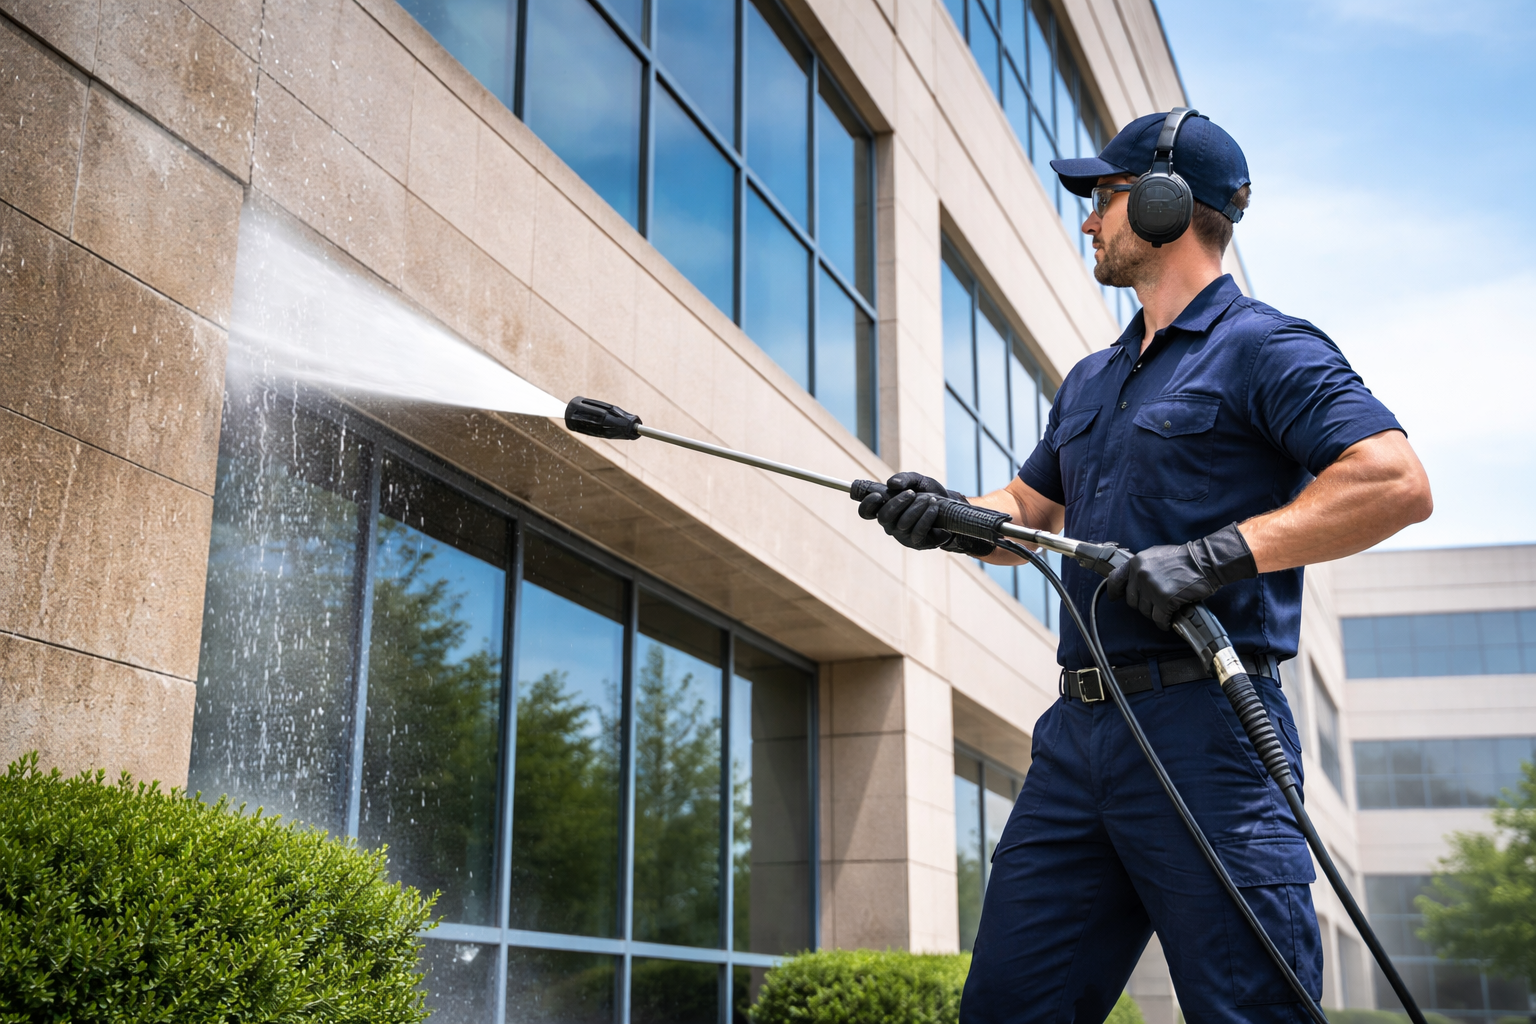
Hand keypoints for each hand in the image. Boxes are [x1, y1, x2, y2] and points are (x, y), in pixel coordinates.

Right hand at [858, 472, 994, 555]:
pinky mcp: (917, 543)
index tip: (878, 495)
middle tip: (912, 493)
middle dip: (898, 503)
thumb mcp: (917, 480)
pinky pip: (918, 531)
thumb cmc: (929, 493)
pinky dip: (927, 516)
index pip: (866, 512)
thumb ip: (904, 478)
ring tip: (930, 499)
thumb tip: (892, 484)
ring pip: (903, 524)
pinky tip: (935, 507)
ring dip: (918, 507)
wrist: (950, 506)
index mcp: (885, 508)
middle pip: (884, 518)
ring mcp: (902, 535)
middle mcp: (890, 525)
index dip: (867, 505)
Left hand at [1104, 523, 1256, 628]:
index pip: (1115, 579)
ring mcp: (1152, 588)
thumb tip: (1134, 582)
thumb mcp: (1156, 556)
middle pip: (1131, 600)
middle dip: (1142, 605)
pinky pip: (1158, 618)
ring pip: (1144, 611)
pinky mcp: (1164, 600)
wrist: (1204, 561)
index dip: (1114, 591)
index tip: (1114, 597)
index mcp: (1137, 562)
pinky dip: (1163, 623)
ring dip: (1154, 613)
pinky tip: (1168, 621)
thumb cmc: (1184, 558)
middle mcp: (1140, 575)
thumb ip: (1142, 568)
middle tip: (1154, 604)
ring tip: (1164, 610)